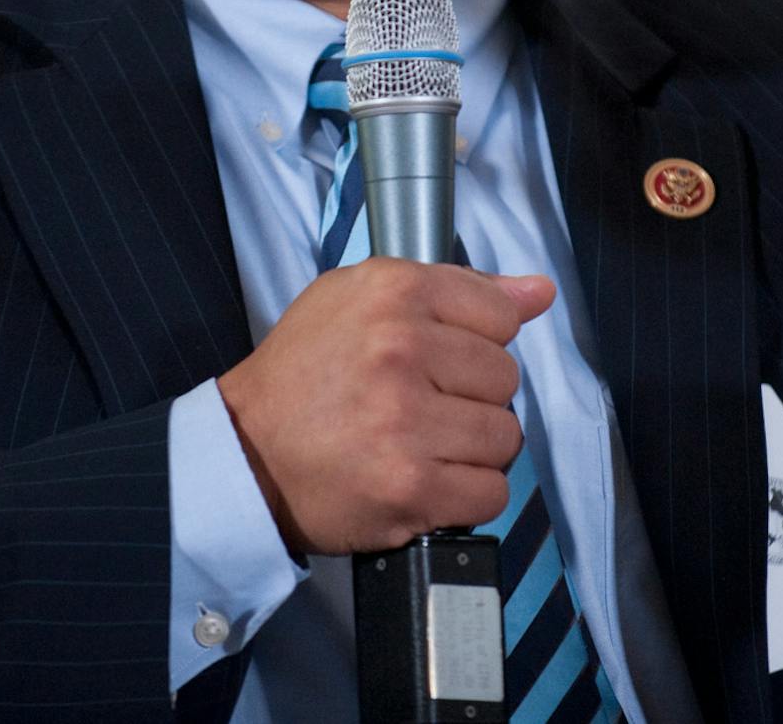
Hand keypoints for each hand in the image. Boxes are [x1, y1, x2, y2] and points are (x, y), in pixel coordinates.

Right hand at [216, 259, 553, 556]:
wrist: (244, 454)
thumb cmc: (302, 375)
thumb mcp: (360, 298)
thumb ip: (457, 288)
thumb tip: (538, 293)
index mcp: (394, 294)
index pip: (502, 316)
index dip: (477, 342)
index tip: (442, 360)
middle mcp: (401, 351)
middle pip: (506, 378)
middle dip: (472, 397)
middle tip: (422, 405)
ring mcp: (407, 423)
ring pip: (504, 437)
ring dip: (472, 449)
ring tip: (422, 444)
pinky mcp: (411, 488)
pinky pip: (491, 493)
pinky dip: (465, 495)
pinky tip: (426, 480)